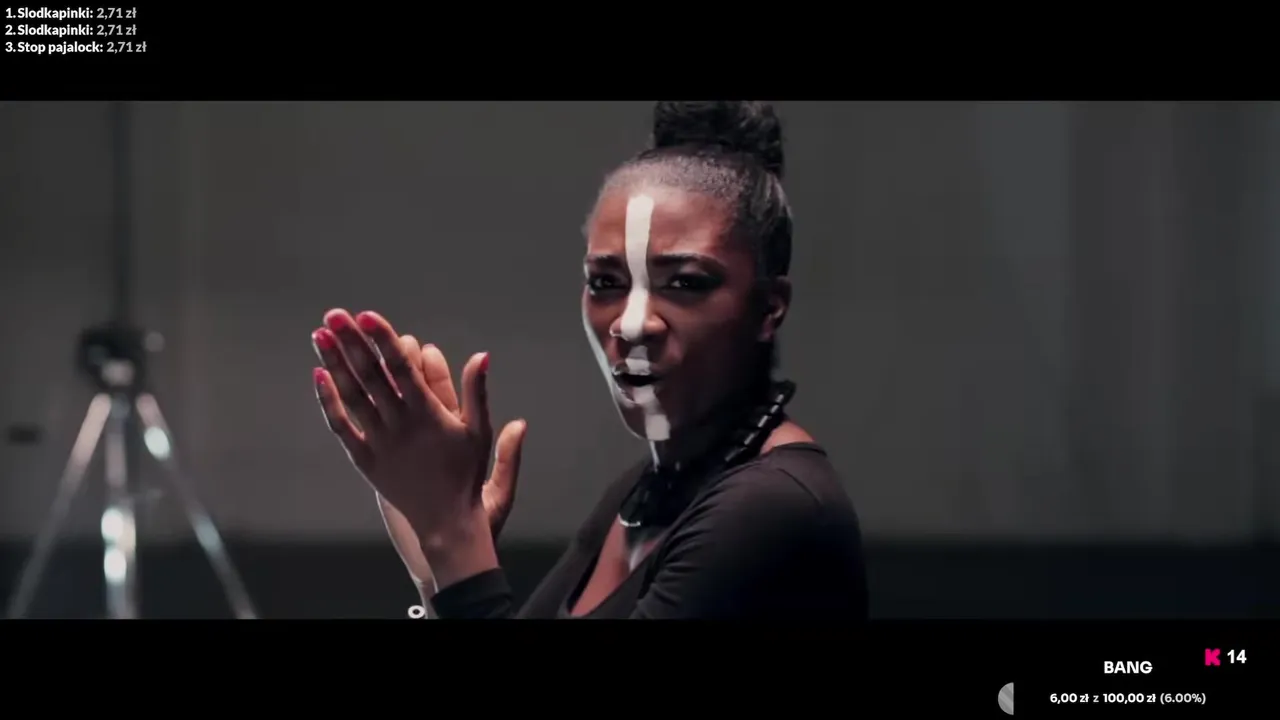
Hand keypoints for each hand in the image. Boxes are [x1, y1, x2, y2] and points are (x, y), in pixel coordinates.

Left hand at [310, 309, 526, 544]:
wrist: (445, 521)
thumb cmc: (465, 473)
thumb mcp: (480, 431)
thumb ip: (477, 392)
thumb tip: (481, 355)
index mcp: (428, 414)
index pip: (401, 368)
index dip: (383, 340)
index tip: (367, 315)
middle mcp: (399, 425)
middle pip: (370, 375)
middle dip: (351, 342)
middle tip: (335, 314)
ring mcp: (379, 442)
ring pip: (351, 396)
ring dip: (334, 364)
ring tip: (321, 334)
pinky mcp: (364, 459)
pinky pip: (341, 426)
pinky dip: (328, 401)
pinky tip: (318, 375)